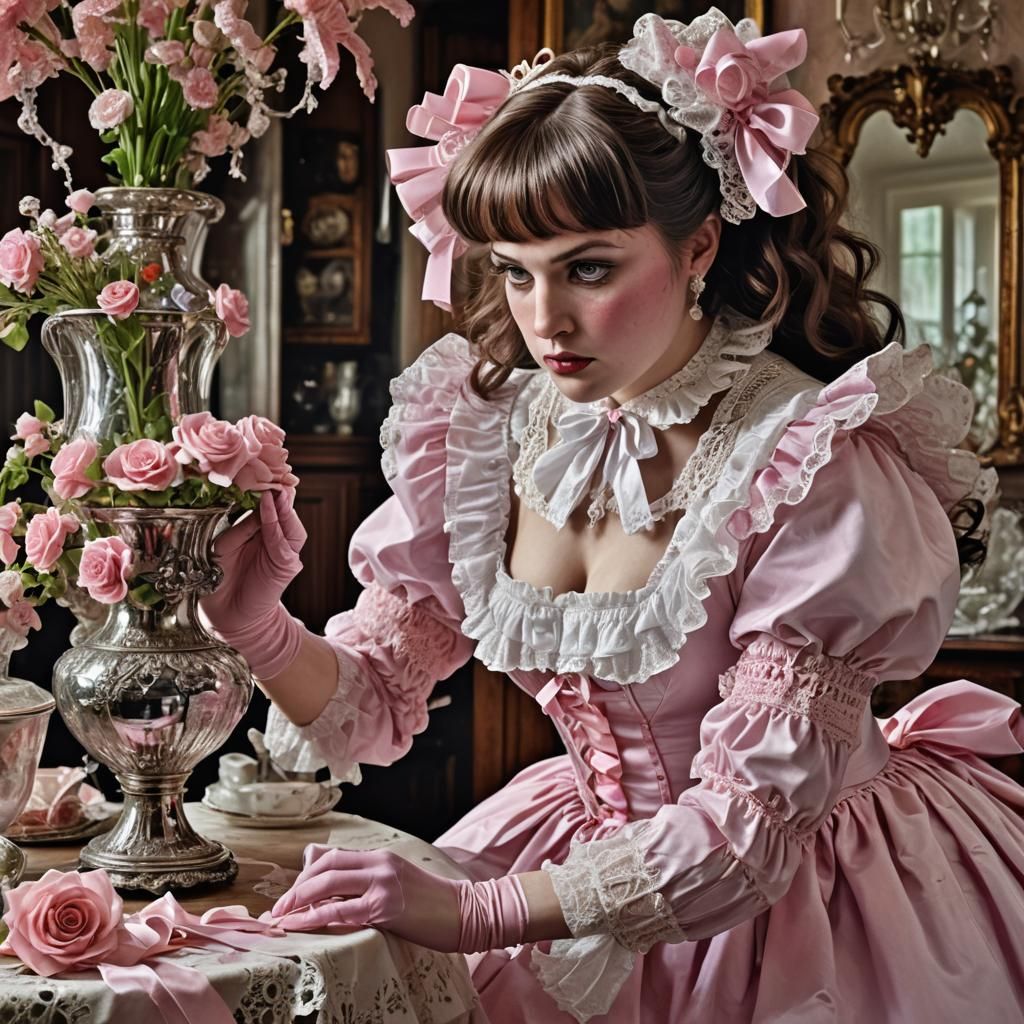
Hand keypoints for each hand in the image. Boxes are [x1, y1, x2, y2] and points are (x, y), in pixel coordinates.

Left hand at [201, 489, 305, 632]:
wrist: (223, 611)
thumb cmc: (221, 576)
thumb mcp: (227, 542)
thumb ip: (244, 525)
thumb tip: (259, 502)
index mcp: (263, 532)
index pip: (273, 507)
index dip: (271, 492)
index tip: (265, 473)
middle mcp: (278, 541)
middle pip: (288, 515)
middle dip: (283, 497)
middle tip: (276, 478)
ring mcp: (285, 555)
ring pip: (293, 529)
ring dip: (284, 511)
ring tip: (275, 494)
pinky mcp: (286, 568)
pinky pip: (284, 546)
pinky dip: (277, 530)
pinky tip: (269, 518)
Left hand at [270, 846, 530, 952]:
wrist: (465, 912)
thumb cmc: (432, 903)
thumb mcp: (398, 882)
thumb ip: (370, 880)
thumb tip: (338, 889)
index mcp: (381, 856)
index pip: (333, 857)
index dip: (306, 875)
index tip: (291, 896)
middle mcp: (379, 863)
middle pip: (325, 866)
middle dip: (296, 887)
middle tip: (278, 908)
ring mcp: (383, 882)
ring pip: (329, 883)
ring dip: (299, 899)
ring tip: (281, 916)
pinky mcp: (386, 906)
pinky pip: (342, 910)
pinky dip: (316, 916)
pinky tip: (301, 924)